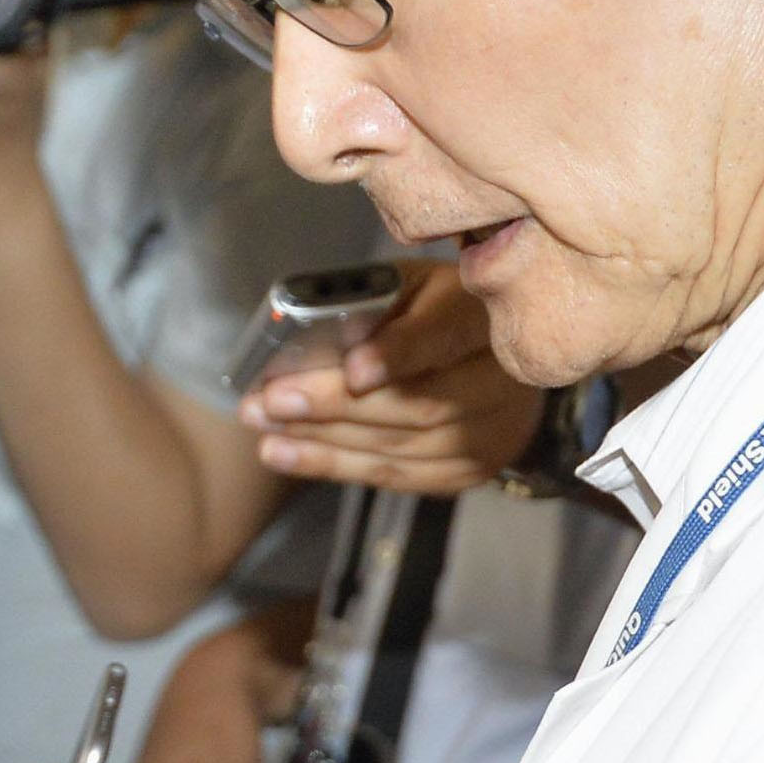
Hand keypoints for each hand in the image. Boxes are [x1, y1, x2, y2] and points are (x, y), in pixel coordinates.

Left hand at [241, 260, 544, 493]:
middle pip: (417, 404)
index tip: (353, 370)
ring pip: (400, 445)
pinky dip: (333, 464)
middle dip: (335, 405)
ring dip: (322, 440)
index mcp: (482, 314)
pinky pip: (394, 475)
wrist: (496, 363)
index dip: (400, 355)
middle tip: (270, 400)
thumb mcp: (409, 287)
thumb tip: (307, 334)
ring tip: (263, 427)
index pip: (447, 335)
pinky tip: (285, 453)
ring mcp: (490, 433)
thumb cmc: (434, 310)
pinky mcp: (467, 470)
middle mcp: (500, 379)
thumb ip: (371, 305)